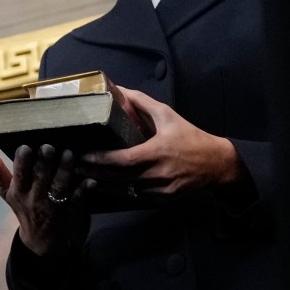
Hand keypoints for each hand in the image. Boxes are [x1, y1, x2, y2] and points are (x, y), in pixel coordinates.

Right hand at [0, 144, 93, 255]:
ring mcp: (53, 206)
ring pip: (59, 187)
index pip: (18, 175)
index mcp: (18, 192)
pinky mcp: (69, 211)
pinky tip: (90, 181)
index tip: (26, 147)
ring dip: (64, 171)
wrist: (40, 241)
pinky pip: (78, 201)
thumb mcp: (6, 192)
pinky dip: (84, 191)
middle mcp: (34, 198)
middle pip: (40, 178)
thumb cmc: (23, 207)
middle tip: (49, 146)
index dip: (22, 162)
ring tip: (69, 154)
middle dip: (44, 162)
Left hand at [81, 83, 242, 197]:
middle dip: (94, 173)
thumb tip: (119, 89)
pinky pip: (134, 197)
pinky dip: (118, 191)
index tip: (83, 155)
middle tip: (73, 166)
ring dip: (103, 184)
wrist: (215, 164)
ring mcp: (160, 190)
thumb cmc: (189, 137)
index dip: (101, 160)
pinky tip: (104, 184)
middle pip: (118, 178)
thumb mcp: (167, 115)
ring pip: (124, 191)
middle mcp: (157, 174)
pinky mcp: (162, 200)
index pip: (122, 160)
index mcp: (158, 152)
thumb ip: (142, 102)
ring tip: (82, 176)